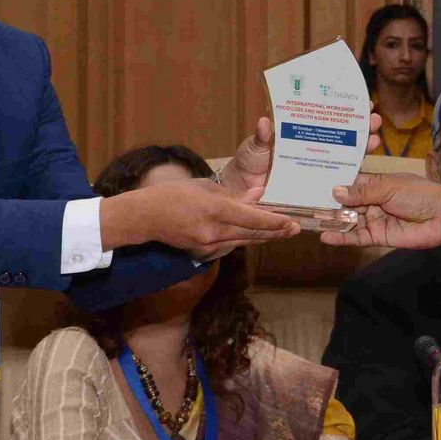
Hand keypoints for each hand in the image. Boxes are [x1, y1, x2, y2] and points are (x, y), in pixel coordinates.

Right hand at [100, 177, 298, 257]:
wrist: (144, 218)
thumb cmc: (172, 195)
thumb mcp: (203, 187)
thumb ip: (232, 194)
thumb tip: (258, 195)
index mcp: (213, 209)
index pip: (251, 217)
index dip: (273, 221)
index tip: (290, 221)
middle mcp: (213, 230)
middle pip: (252, 233)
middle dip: (276, 231)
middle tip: (295, 229)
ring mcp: (208, 244)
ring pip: (243, 241)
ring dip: (264, 237)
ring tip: (283, 232)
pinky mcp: (203, 252)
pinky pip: (230, 244)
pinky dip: (244, 239)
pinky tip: (257, 235)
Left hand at [222, 112, 384, 196]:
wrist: (242, 191)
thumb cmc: (248, 163)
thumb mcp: (254, 146)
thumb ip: (261, 137)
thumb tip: (264, 122)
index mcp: (300, 134)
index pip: (327, 120)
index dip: (345, 112)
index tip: (362, 103)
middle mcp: (312, 149)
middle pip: (342, 137)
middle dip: (361, 128)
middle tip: (374, 120)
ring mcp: (315, 169)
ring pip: (344, 158)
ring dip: (361, 149)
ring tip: (375, 140)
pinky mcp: (315, 188)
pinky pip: (335, 183)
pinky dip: (349, 179)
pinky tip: (362, 173)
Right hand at [321, 176, 440, 248]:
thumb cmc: (419, 194)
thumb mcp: (388, 187)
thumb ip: (361, 191)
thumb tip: (335, 191)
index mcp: (375, 183)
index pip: (349, 182)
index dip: (333, 182)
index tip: (311, 181)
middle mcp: (371, 201)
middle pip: (345, 203)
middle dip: (327, 204)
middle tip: (303, 204)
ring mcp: (374, 219)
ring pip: (348, 221)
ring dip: (331, 221)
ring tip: (311, 221)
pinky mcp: (378, 236)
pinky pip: (357, 237)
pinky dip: (342, 238)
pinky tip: (326, 237)